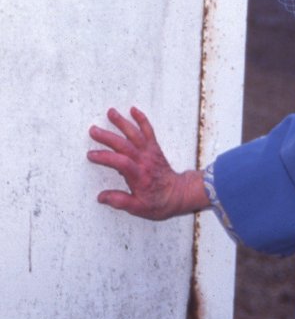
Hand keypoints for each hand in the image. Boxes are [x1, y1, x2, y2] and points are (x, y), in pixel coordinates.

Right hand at [87, 107, 206, 219]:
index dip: (105, 157)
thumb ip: (120, 201)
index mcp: (139, 176)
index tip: (91, 155)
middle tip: (93, 130)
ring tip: (110, 112)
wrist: (178, 194)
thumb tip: (101, 197)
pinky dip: (142, 120)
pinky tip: (133, 110)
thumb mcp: (138, 208)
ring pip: (136, 134)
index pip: (121, 162)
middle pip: (125, 145)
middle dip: (108, 137)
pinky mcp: (154, 148)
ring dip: (123, 123)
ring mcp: (150, 153)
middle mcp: (145, 161)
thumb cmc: (158, 202)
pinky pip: (148, 131)